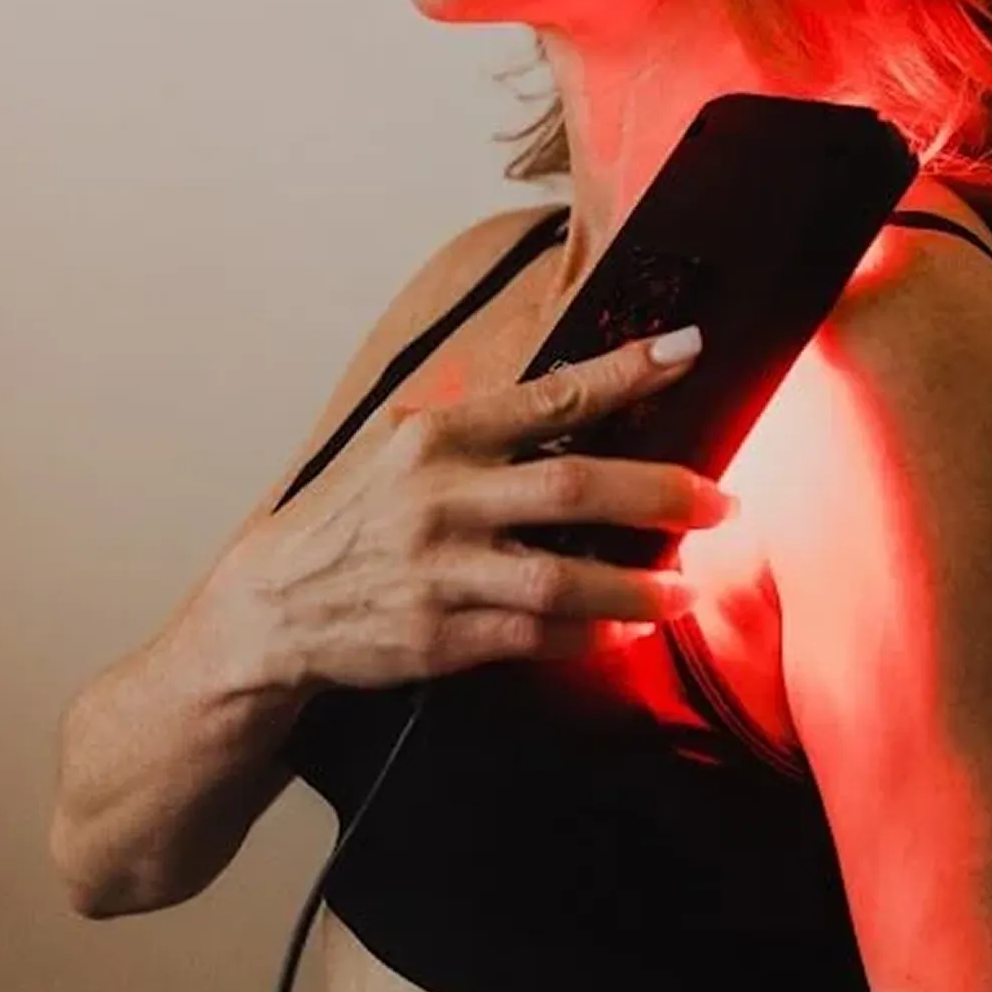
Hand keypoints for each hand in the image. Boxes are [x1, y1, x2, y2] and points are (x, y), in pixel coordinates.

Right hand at [212, 329, 730, 690]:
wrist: (271, 607)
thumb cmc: (351, 517)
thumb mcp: (399, 446)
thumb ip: (482, 429)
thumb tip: (577, 400)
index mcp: (438, 436)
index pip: (550, 396)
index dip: (624, 373)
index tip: (685, 353)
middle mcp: (440, 498)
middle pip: (572, 489)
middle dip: (659, 493)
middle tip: (720, 501)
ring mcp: (440, 572)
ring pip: (562, 579)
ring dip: (636, 585)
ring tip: (684, 586)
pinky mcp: (439, 638)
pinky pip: (533, 638)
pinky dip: (588, 635)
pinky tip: (622, 629)